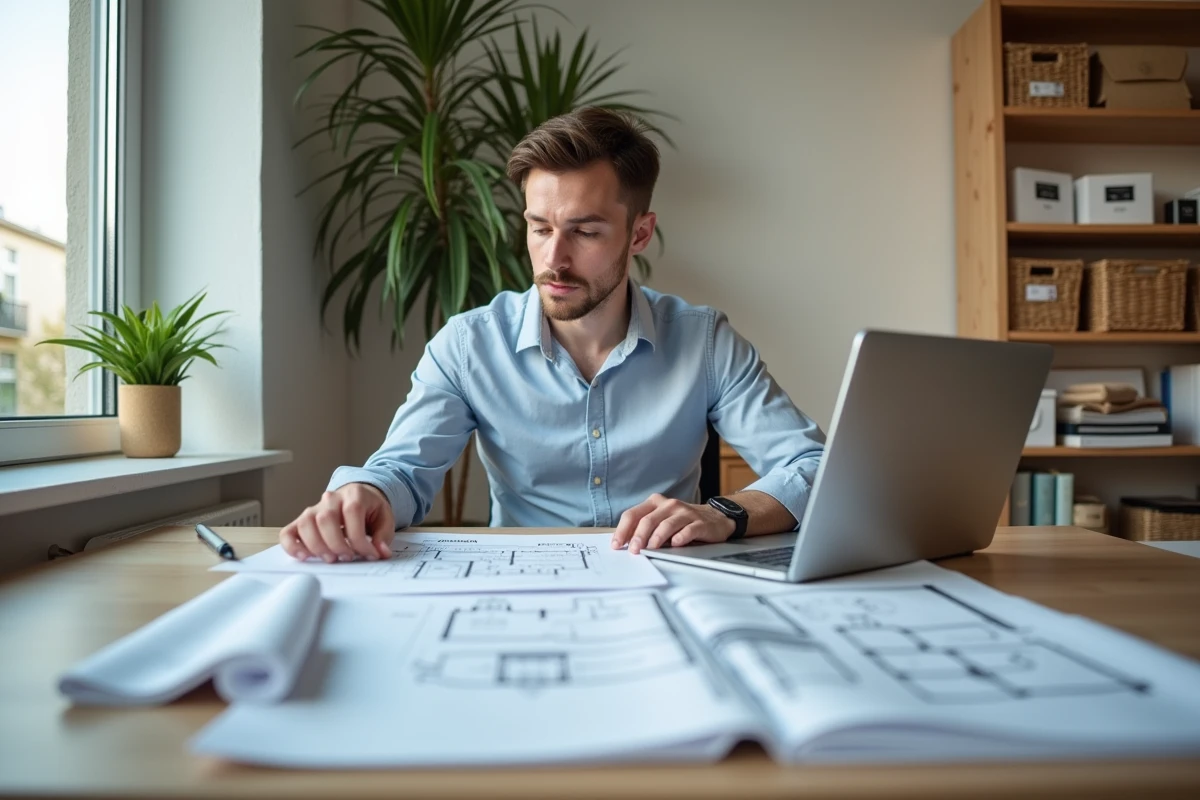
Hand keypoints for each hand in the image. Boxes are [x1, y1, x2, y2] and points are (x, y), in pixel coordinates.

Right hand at [279, 483, 394, 562]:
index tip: (369, 554)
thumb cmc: (370, 510)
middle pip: (326, 518)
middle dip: (337, 544)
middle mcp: (331, 499)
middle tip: (348, 557)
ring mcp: (314, 509)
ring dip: (317, 546)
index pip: (352, 512)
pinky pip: (288, 532)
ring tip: (331, 558)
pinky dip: (292, 545)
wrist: (359, 498)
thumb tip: (380, 552)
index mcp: (354, 495)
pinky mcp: (301, 521)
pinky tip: (304, 556)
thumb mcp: (384, 519)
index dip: (359, 538)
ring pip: (306, 524)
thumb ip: (383, 536)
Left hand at [610, 494, 735, 553]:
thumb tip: (625, 544)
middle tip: (633, 550)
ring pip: (666, 525)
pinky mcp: (700, 523)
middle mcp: (669, 505)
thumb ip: (645, 528)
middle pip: (648, 520)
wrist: (715, 518)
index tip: (616, 545)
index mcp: (655, 503)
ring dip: (656, 539)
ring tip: (650, 550)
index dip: (623, 530)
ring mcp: (685, 512)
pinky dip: (680, 537)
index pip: (633, 514)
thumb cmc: (682, 522)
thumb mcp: (661, 521)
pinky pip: (688, 530)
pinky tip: (675, 545)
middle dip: (638, 537)